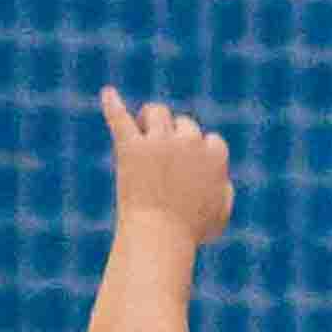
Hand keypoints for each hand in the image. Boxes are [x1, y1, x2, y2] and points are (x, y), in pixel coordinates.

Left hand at [103, 86, 234, 244]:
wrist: (158, 237)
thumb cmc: (190, 232)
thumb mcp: (220, 215)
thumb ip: (224, 191)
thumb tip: (220, 178)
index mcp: (215, 154)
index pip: (209, 140)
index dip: (198, 156)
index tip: (189, 177)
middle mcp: (189, 141)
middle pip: (184, 123)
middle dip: (175, 138)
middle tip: (162, 164)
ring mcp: (158, 141)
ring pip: (156, 111)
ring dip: (151, 119)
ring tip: (143, 135)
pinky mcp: (130, 147)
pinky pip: (120, 118)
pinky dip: (112, 105)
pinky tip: (107, 94)